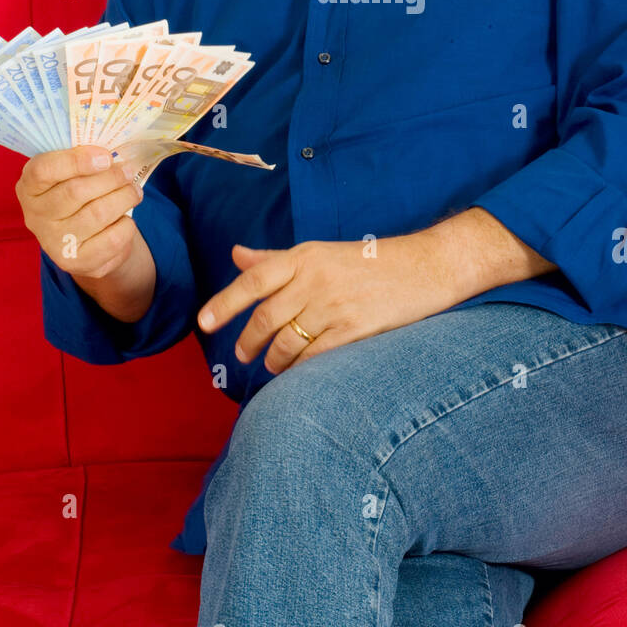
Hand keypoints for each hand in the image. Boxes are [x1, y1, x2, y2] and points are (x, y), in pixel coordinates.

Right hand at [15, 145, 143, 280]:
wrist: (82, 240)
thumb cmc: (77, 194)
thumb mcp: (70, 173)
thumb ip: (83, 160)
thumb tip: (114, 157)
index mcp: (29, 186)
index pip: (44, 170)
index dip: (77, 160)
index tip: (106, 156)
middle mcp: (35, 216)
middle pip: (76, 191)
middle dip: (111, 178)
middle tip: (128, 171)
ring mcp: (53, 242)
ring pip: (98, 214)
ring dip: (124, 197)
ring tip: (134, 191)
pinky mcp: (74, 262)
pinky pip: (111, 239)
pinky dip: (127, 225)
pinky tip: (126, 219)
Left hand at [196, 231, 466, 374]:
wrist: (423, 268)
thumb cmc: (368, 261)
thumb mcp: (320, 252)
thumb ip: (275, 258)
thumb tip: (236, 255)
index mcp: (304, 256)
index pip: (253, 280)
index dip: (224, 303)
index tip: (203, 323)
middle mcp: (315, 279)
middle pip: (266, 318)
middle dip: (248, 342)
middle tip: (241, 355)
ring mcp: (335, 305)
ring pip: (288, 342)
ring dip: (274, 361)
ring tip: (273, 366)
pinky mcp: (355, 329)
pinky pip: (314, 358)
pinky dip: (300, 370)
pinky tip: (297, 374)